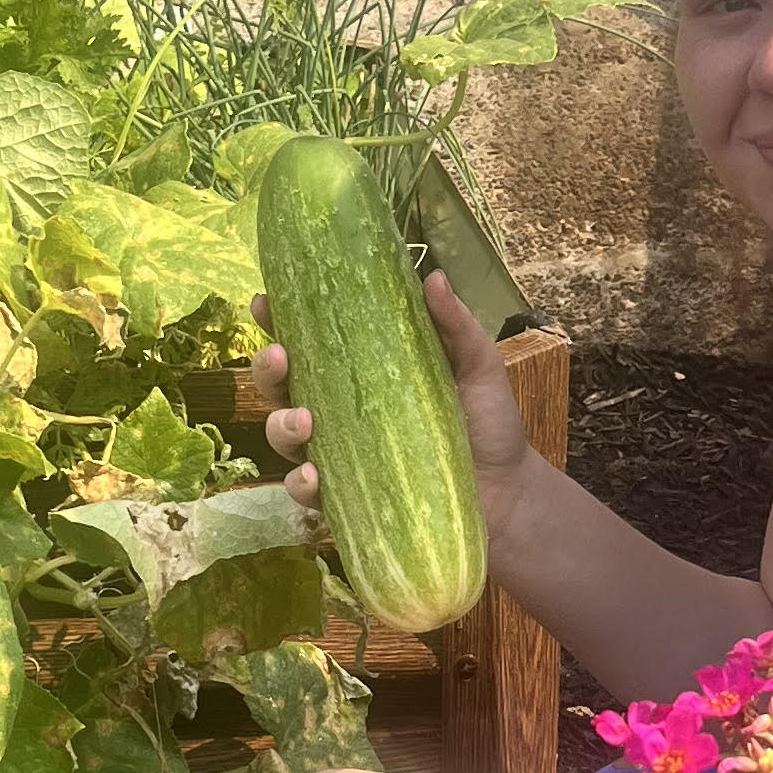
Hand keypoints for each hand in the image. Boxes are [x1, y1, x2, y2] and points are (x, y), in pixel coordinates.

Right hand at [249, 272, 530, 536]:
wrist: (508, 491)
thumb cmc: (488, 423)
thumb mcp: (476, 366)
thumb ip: (454, 325)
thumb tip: (432, 276)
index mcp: (360, 369)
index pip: (309, 339)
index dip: (278, 320)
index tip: (265, 303)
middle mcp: (339, 408)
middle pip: (280, 384)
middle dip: (267, 367)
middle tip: (282, 357)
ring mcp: (338, 453)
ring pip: (282, 434)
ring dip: (280, 424)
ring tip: (305, 421)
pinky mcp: (346, 495)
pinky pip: (306, 490)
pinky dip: (301, 483)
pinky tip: (314, 475)